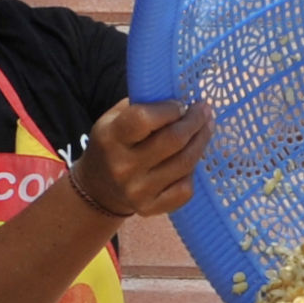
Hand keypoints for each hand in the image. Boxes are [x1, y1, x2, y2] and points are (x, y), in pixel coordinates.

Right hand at [68, 96, 210, 222]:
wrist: (97, 188)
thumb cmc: (112, 144)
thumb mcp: (114, 119)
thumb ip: (142, 105)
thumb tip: (181, 94)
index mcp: (110, 138)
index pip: (144, 119)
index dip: (169, 109)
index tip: (181, 104)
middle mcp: (122, 167)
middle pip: (173, 140)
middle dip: (195, 121)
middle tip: (205, 110)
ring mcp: (137, 191)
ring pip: (185, 163)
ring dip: (201, 141)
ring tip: (206, 127)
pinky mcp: (150, 208)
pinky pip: (185, 189)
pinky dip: (192, 172)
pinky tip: (191, 159)